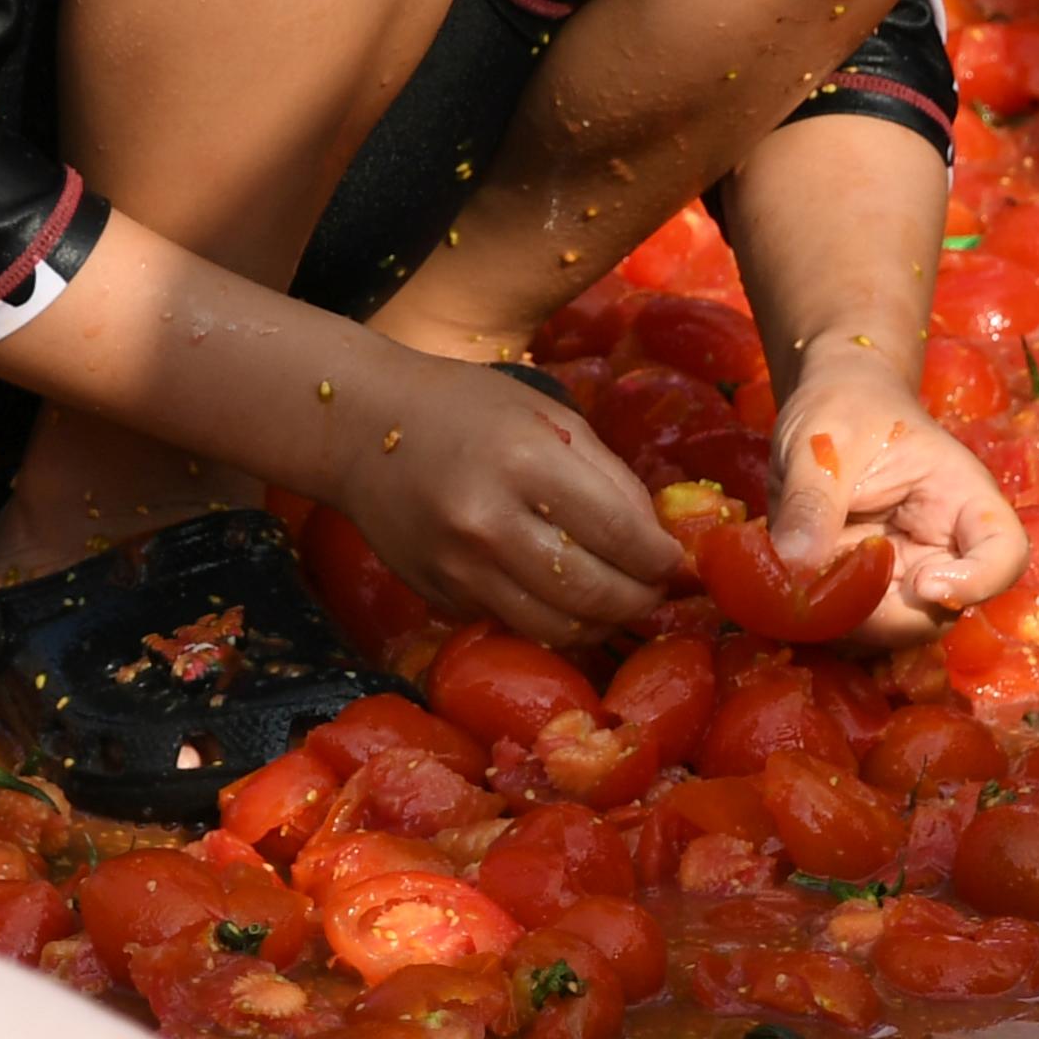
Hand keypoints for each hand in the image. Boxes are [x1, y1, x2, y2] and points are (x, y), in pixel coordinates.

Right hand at [331, 354, 684, 648]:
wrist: (362, 428)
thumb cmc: (468, 409)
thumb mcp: (549, 417)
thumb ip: (610, 478)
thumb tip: (658, 544)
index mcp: (526, 461)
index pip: (619, 534)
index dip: (660, 560)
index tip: (675, 563)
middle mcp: (488, 522)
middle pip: (592, 594)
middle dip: (639, 601)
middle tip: (654, 591)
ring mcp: (457, 568)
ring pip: (555, 629)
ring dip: (600, 626)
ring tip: (616, 604)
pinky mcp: (437, 596)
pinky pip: (512, 624)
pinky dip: (547, 619)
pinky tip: (559, 596)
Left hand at [766, 355, 1024, 645]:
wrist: (828, 409)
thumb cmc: (843, 409)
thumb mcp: (825, 443)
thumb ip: (813, 500)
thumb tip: (794, 564)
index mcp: (963, 498)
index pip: (1005, 553)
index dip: (977, 583)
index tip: (923, 583)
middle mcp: (946, 548)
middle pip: (944, 612)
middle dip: (887, 616)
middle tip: (825, 591)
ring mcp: (906, 576)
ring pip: (896, 630)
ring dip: (846, 623)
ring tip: (797, 580)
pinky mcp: (867, 593)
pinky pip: (855, 629)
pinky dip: (821, 621)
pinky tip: (789, 586)